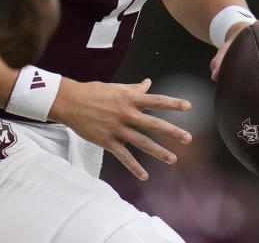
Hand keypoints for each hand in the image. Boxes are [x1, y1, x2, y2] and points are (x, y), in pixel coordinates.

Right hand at [50, 78, 191, 180]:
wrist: (70, 102)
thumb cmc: (93, 92)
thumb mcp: (115, 88)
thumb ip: (134, 89)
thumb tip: (148, 83)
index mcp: (129, 99)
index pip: (156, 100)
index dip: (173, 103)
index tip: (189, 106)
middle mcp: (126, 113)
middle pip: (154, 124)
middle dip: (172, 131)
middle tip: (188, 138)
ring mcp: (117, 129)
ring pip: (142, 142)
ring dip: (159, 151)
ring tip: (173, 158)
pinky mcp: (108, 141)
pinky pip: (124, 156)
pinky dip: (135, 167)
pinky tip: (144, 176)